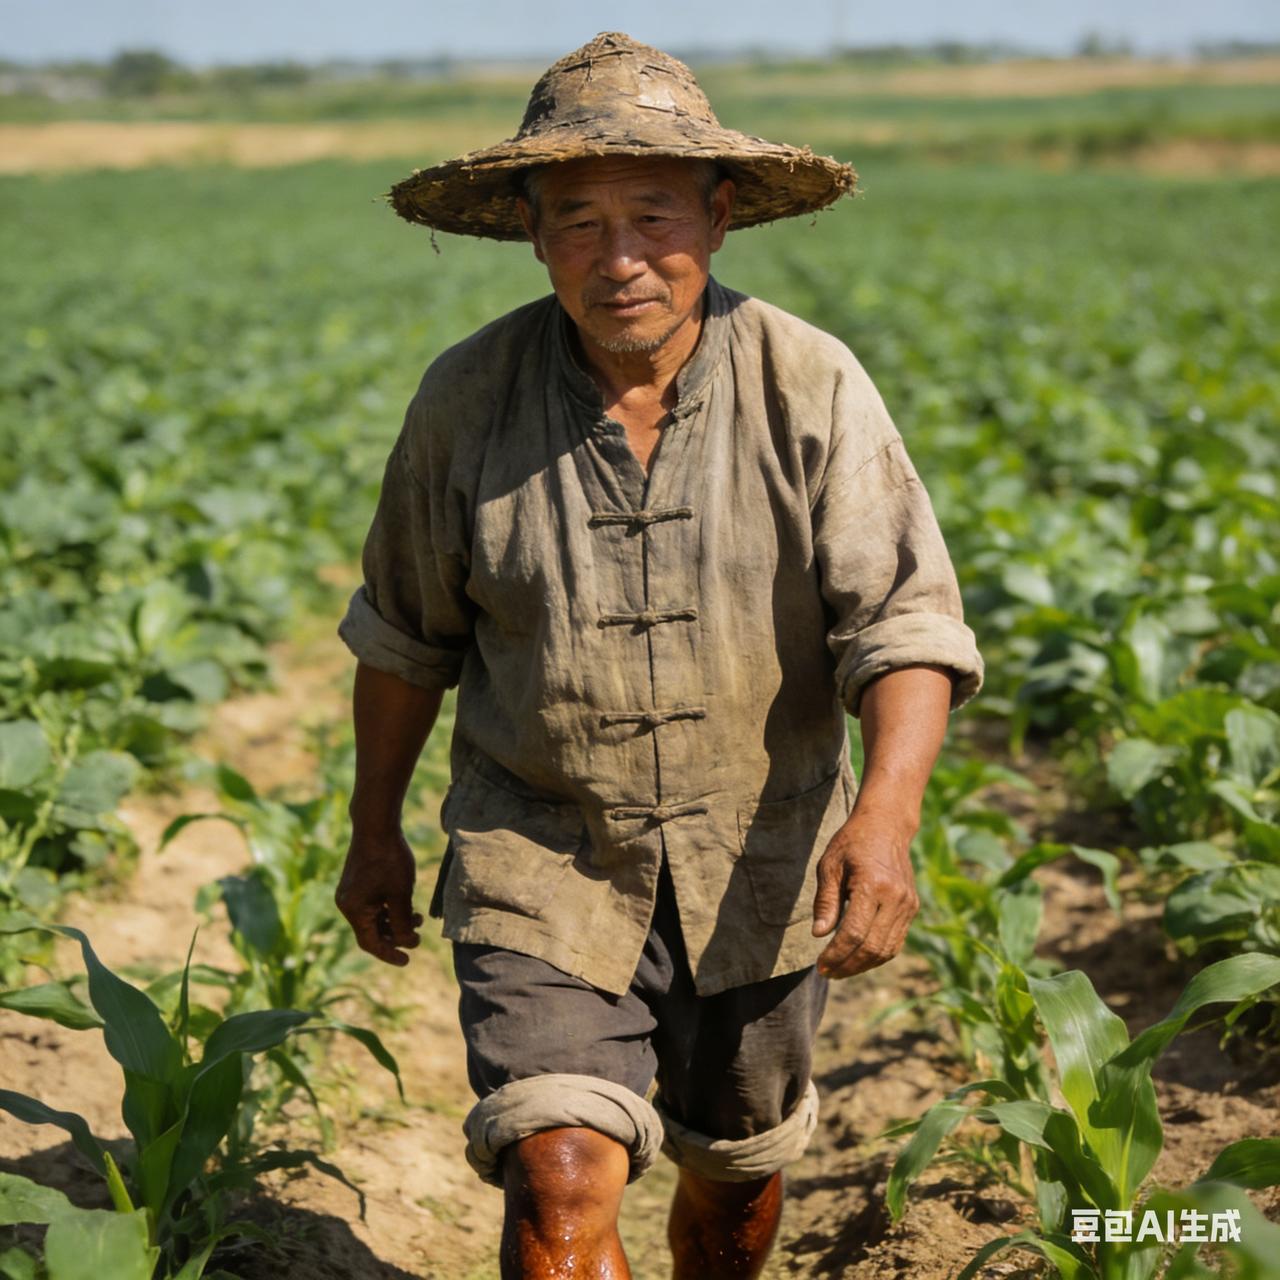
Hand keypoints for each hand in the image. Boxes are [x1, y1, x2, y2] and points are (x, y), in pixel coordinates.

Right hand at [334, 827, 422, 966]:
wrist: (376, 825)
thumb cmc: (389, 860)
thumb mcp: (400, 894)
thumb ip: (403, 923)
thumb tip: (407, 944)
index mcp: (353, 910)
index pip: (370, 943)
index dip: (389, 954)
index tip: (407, 961)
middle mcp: (347, 904)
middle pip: (371, 931)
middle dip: (395, 936)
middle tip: (417, 936)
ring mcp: (351, 893)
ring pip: (373, 918)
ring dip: (395, 922)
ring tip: (418, 917)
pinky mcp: (357, 883)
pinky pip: (372, 905)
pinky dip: (389, 909)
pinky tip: (407, 904)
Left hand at [811, 808, 918, 979]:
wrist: (886, 826)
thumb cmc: (851, 844)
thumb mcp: (829, 866)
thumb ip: (825, 901)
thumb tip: (819, 934)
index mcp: (872, 884)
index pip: (854, 933)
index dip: (836, 955)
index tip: (820, 965)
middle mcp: (895, 897)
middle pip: (872, 946)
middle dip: (848, 965)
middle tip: (827, 972)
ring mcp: (907, 904)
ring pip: (887, 949)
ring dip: (862, 965)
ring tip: (840, 970)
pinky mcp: (912, 907)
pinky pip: (896, 941)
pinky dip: (877, 955)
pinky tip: (858, 957)